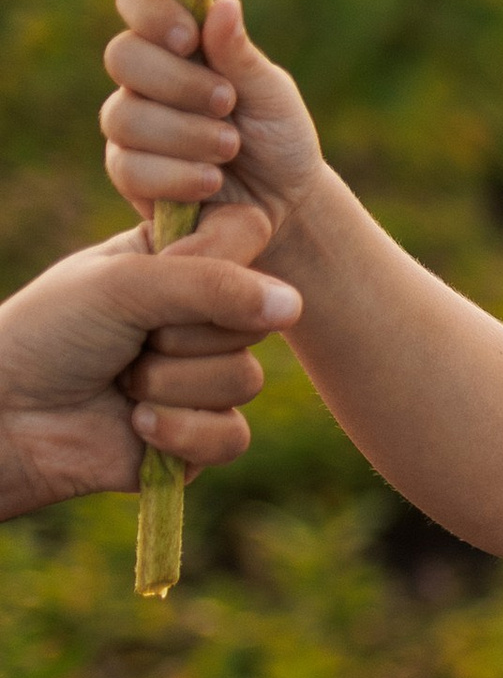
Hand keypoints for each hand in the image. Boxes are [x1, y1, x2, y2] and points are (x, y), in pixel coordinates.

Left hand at [0, 210, 301, 518]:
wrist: (7, 415)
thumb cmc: (51, 333)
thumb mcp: (126, 285)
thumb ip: (211, 285)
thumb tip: (298, 306)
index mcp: (183, 261)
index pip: (249, 241)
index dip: (219, 266)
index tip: (165, 273)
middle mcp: (201, 317)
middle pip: (254, 322)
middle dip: (182, 338)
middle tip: (128, 341)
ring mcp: (204, 379)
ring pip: (244, 380)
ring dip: (170, 386)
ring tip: (123, 384)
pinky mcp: (202, 437)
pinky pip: (232, 437)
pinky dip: (180, 433)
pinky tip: (136, 426)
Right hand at [101, 0, 326, 238]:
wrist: (285, 201)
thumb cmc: (278, 135)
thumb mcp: (271, 93)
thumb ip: (241, 55)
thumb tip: (224, 4)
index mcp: (179, 40)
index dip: (151, 10)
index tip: (189, 37)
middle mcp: (146, 77)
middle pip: (122, 56)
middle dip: (178, 81)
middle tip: (227, 102)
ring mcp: (132, 123)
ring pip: (123, 115)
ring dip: (184, 132)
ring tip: (230, 146)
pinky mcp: (129, 173)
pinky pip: (128, 167)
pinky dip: (175, 175)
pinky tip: (212, 180)